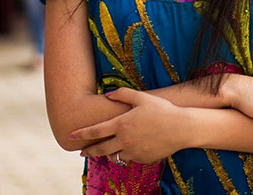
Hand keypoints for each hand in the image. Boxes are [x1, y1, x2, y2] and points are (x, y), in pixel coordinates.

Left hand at [70, 88, 184, 164]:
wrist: (181, 128)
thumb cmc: (162, 110)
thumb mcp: (142, 97)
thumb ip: (122, 95)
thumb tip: (107, 95)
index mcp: (121, 124)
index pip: (95, 131)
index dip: (81, 134)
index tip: (71, 136)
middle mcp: (124, 140)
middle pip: (100, 149)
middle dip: (89, 150)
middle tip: (81, 152)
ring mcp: (133, 152)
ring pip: (115, 155)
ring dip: (110, 153)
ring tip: (107, 150)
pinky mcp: (142, 159)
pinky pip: (130, 158)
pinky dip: (128, 154)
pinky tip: (132, 147)